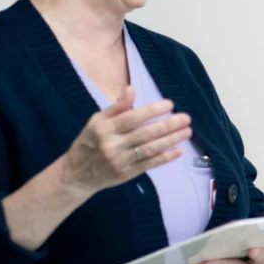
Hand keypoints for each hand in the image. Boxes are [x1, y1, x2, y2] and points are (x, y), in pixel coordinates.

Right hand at [60, 86, 190, 199]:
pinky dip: (165, 158)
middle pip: (145, 133)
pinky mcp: (127, 174)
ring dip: (171, 140)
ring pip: (150, 149)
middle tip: (187, 118)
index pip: (132, 117)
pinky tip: (178, 151)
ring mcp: (120, 161)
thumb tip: (132, 89)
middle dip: (168, 125)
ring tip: (187, 131)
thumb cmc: (89, 142)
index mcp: (104, 128)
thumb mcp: (96, 121)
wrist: (76, 174)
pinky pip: (149, 164)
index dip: (152, 111)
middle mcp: (112, 144)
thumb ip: (117, 107)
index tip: (170, 104)